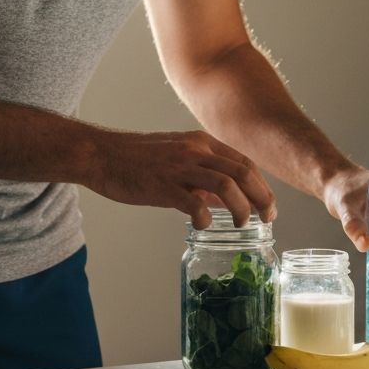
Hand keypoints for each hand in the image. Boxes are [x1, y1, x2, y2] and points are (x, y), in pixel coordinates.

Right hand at [87, 130, 276, 229]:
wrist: (101, 154)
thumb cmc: (136, 159)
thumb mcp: (177, 159)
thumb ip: (202, 177)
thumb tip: (227, 199)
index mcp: (201, 143)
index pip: (244, 162)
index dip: (262, 186)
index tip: (268, 206)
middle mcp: (195, 150)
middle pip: (243, 172)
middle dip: (262, 197)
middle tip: (268, 219)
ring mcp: (179, 166)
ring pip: (227, 184)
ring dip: (241, 208)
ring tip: (241, 224)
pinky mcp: (162, 185)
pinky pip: (194, 203)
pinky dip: (205, 217)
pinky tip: (202, 225)